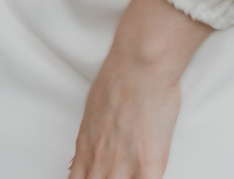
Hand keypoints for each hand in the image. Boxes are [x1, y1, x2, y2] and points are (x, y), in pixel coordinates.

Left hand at [69, 0, 207, 177]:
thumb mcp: (93, 108)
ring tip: (124, 174)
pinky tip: (146, 176)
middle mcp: (100, 158)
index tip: (90, 177)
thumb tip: (89, 148)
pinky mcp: (148, 164)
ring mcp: (123, 164)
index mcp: (86, 145)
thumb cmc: (117, 79)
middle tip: (108, 174)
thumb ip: (91, 134)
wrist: (138, 66)